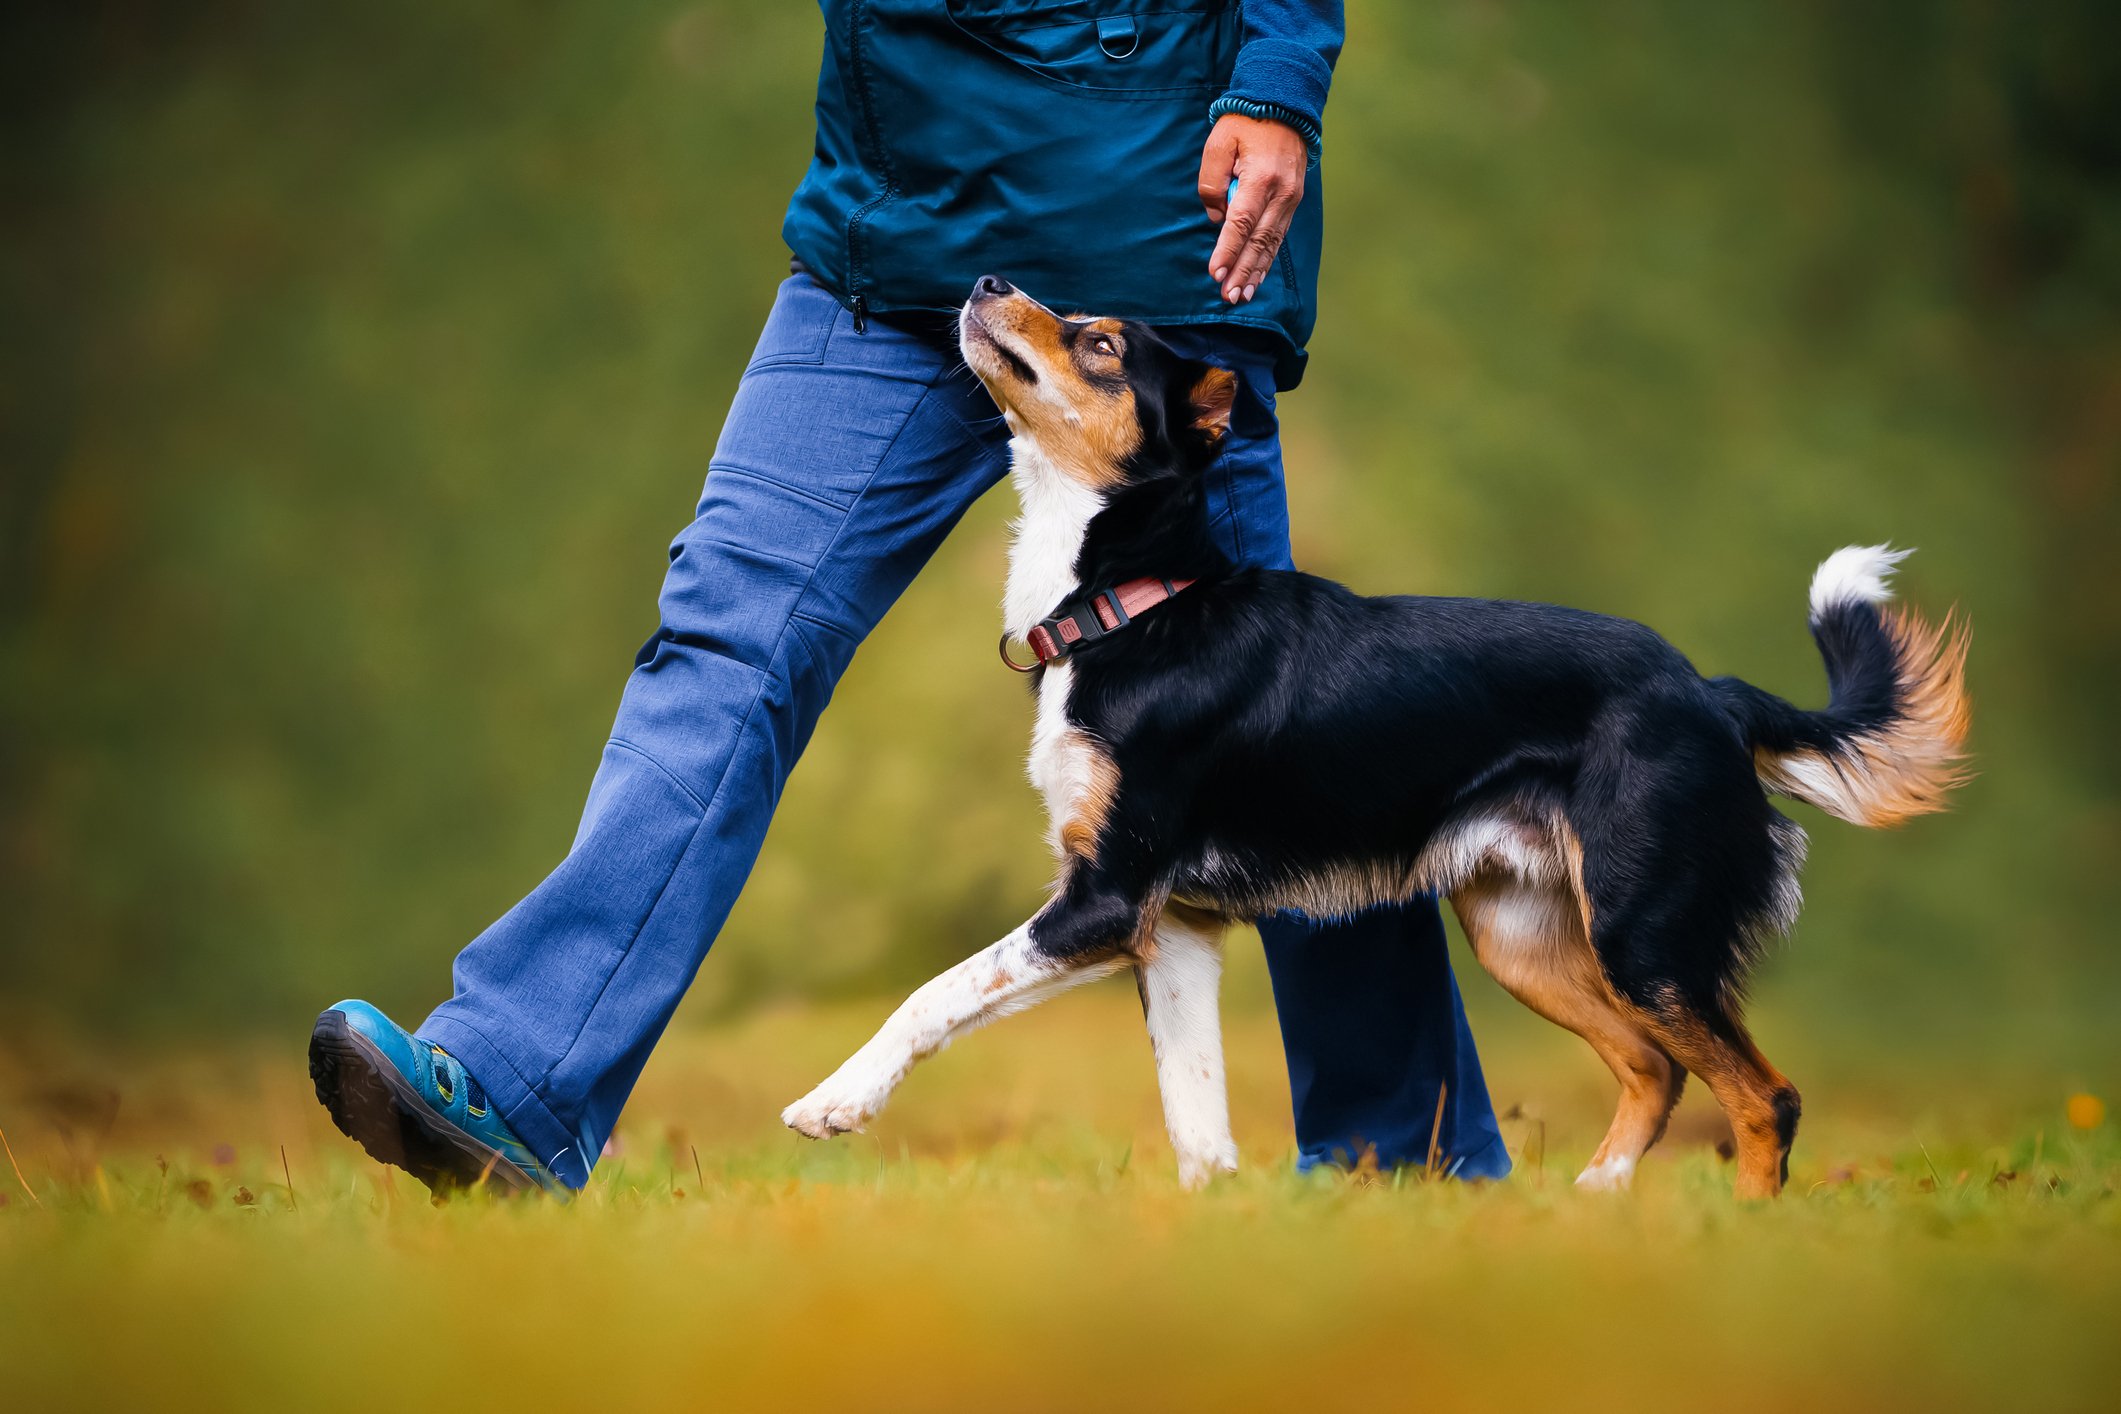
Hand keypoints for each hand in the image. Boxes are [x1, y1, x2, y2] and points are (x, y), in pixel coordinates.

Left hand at [1197, 113, 1307, 304]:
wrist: (1284, 104)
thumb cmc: (1245, 123)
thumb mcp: (1218, 144)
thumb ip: (1212, 183)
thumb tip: (1217, 218)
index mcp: (1261, 178)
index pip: (1241, 223)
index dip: (1228, 251)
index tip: (1216, 274)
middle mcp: (1281, 193)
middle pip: (1259, 240)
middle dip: (1243, 271)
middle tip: (1230, 297)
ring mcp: (1291, 198)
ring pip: (1272, 242)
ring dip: (1257, 271)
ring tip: (1243, 295)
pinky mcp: (1293, 201)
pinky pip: (1278, 235)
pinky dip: (1267, 258)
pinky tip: (1257, 276)